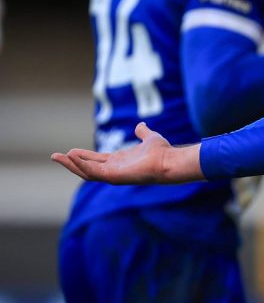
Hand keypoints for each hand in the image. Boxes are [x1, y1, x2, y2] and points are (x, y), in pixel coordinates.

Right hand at [51, 122, 202, 183]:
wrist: (169, 160)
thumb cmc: (162, 152)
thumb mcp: (149, 137)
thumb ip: (143, 132)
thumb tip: (140, 125)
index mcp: (120, 161)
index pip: (96, 160)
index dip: (83, 156)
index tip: (70, 151)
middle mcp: (114, 169)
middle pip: (87, 167)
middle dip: (71, 162)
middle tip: (55, 156)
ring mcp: (113, 174)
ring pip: (86, 172)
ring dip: (71, 165)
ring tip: (57, 157)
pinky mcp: (113, 177)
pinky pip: (93, 172)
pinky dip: (81, 165)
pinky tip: (71, 157)